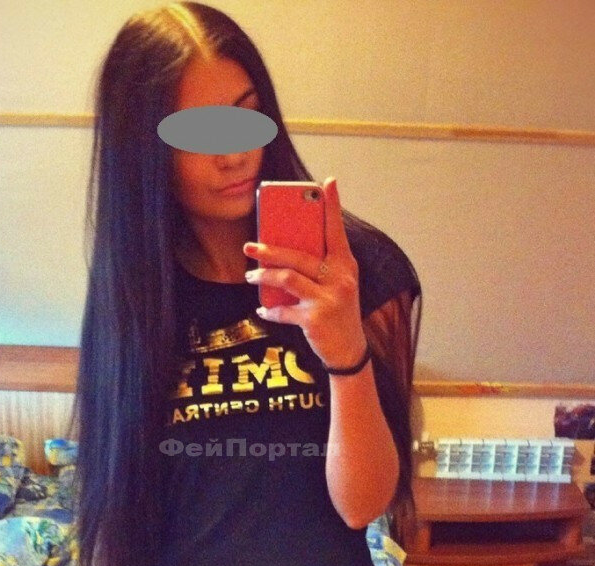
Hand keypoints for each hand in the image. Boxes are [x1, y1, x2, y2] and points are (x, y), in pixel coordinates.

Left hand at [243, 176, 367, 368]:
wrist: (348, 350)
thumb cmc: (338, 311)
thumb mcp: (337, 284)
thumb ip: (319, 266)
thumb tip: (282, 247)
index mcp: (345, 265)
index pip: (337, 231)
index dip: (333, 206)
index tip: (328, 182)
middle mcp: (340, 279)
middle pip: (299, 255)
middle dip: (270, 250)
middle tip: (249, 246)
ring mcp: (328, 299)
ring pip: (287, 278)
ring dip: (264, 276)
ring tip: (250, 276)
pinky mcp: (315, 319)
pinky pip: (283, 310)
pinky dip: (269, 311)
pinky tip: (262, 309)